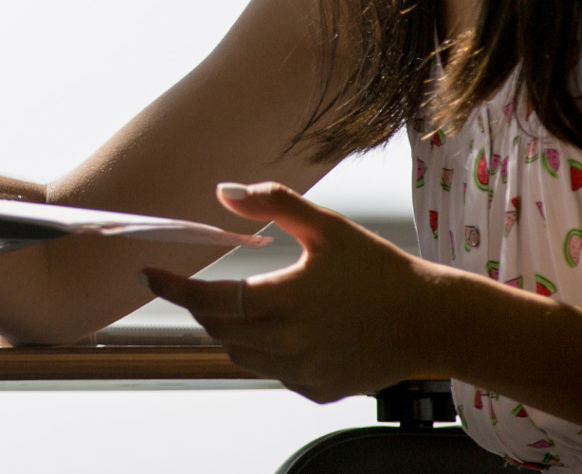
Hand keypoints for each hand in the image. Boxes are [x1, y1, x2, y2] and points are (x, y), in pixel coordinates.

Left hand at [140, 182, 440, 402]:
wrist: (432, 321)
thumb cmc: (381, 270)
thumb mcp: (327, 226)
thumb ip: (272, 204)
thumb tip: (224, 191)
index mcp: (285, 300)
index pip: (208, 299)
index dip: (173, 288)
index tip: (148, 275)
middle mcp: (288, 344)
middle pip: (218, 329)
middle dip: (200, 306)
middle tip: (194, 284)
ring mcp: (302, 372)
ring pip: (240, 353)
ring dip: (229, 329)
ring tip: (239, 303)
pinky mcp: (317, 390)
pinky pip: (272, 371)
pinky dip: (263, 350)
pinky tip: (282, 328)